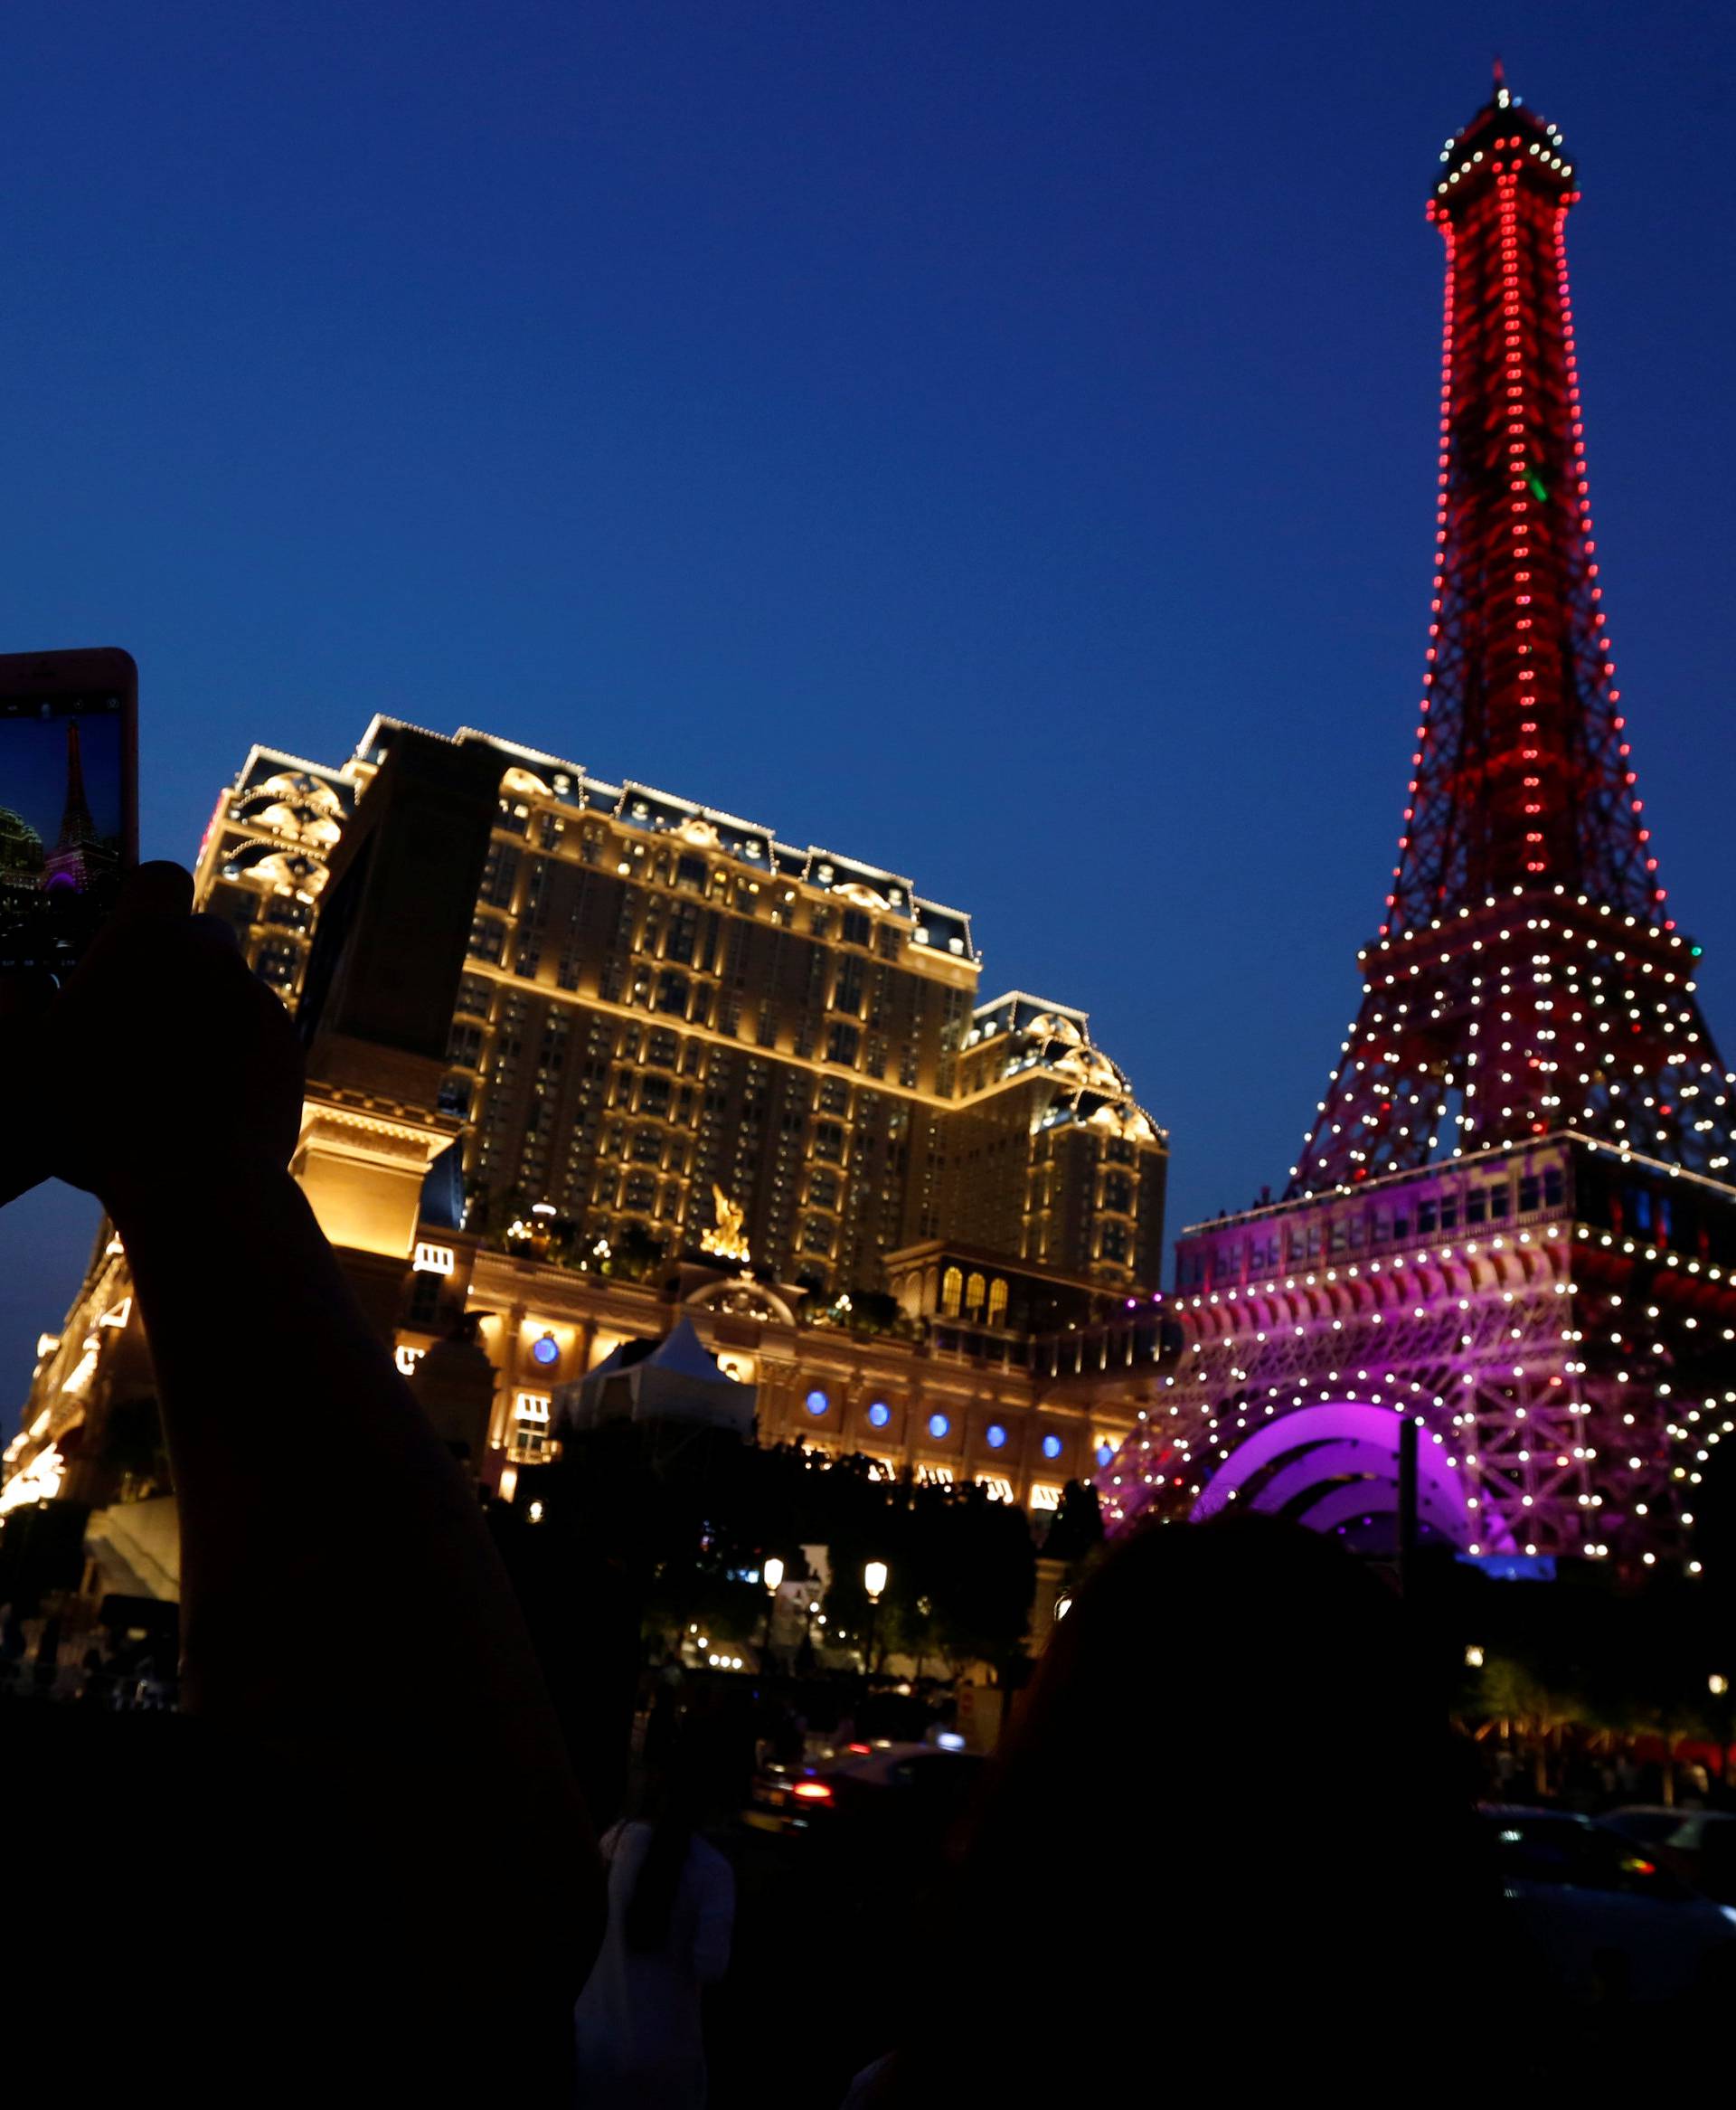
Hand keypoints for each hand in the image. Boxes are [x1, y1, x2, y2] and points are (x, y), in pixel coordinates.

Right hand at [1, 861, 303, 1214]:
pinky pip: (259, 1028)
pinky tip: (207, 1090)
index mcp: (144, 942)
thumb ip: (19, 1007)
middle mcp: (211, 957)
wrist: (196, 1183)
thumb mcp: (26, 1061)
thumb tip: (19, 983)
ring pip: (231, 984)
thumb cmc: (95, 1121)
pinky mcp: (288, 1044)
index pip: (158, 879)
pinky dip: (238, 1046)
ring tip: (171, 1063)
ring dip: (206, 1007)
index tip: (124, 932)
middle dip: (177, 957)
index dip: (142, 899)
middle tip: (141, 1007)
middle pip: (202, 931)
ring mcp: (258, 1000)